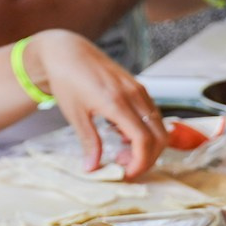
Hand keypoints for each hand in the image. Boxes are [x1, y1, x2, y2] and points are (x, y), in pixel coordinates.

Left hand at [30, 30, 167, 177]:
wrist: (67, 52)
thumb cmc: (66, 80)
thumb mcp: (74, 114)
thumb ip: (88, 142)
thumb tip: (93, 168)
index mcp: (116, 102)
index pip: (143, 140)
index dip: (140, 163)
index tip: (126, 174)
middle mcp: (134, 95)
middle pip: (159, 136)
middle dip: (147, 158)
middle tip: (122, 165)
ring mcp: (138, 89)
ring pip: (159, 126)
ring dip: (147, 145)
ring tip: (119, 151)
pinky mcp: (138, 87)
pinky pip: (152, 114)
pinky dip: (144, 130)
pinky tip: (121, 133)